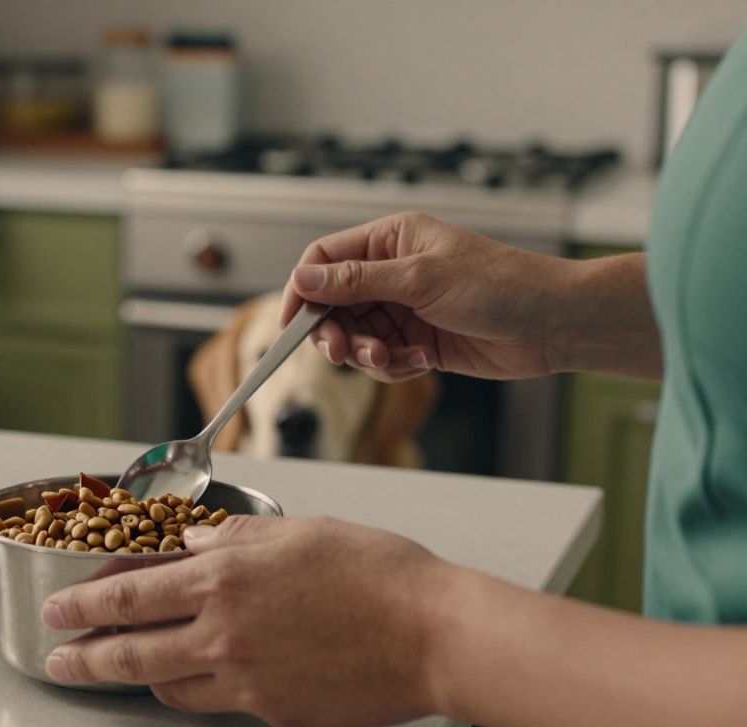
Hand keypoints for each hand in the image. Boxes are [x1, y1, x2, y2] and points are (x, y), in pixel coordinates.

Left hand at [40, 515, 457, 726]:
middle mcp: (224, 633)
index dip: (82, 602)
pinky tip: (202, 677)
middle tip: (58, 659)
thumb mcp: (299, 531)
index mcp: (224, 577)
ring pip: (167, 687)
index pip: (128, 595)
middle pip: (129, 653)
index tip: (57, 608)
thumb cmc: (377, 573)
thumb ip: (235, 536)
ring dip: (138, 677)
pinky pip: (218, 704)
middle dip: (82, 657)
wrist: (434, 635)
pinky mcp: (274, 713)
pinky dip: (198, 690)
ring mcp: (247, 681)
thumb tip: (192, 540)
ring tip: (124, 667)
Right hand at [279, 211, 573, 381]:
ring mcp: (405, 308)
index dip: (303, 290)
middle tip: (343, 351)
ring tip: (390, 360)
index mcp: (391, 240)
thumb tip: (305, 279)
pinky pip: (383, 359)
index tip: (292, 324)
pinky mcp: (418, 342)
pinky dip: (393, 367)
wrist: (552, 323)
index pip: (325, 260)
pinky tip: (419, 363)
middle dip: (335, 332)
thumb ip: (356, 281)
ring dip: (366, 355)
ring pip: (356, 336)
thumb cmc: (502, 285)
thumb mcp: (420, 279)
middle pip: (334, 304)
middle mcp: (393, 272)